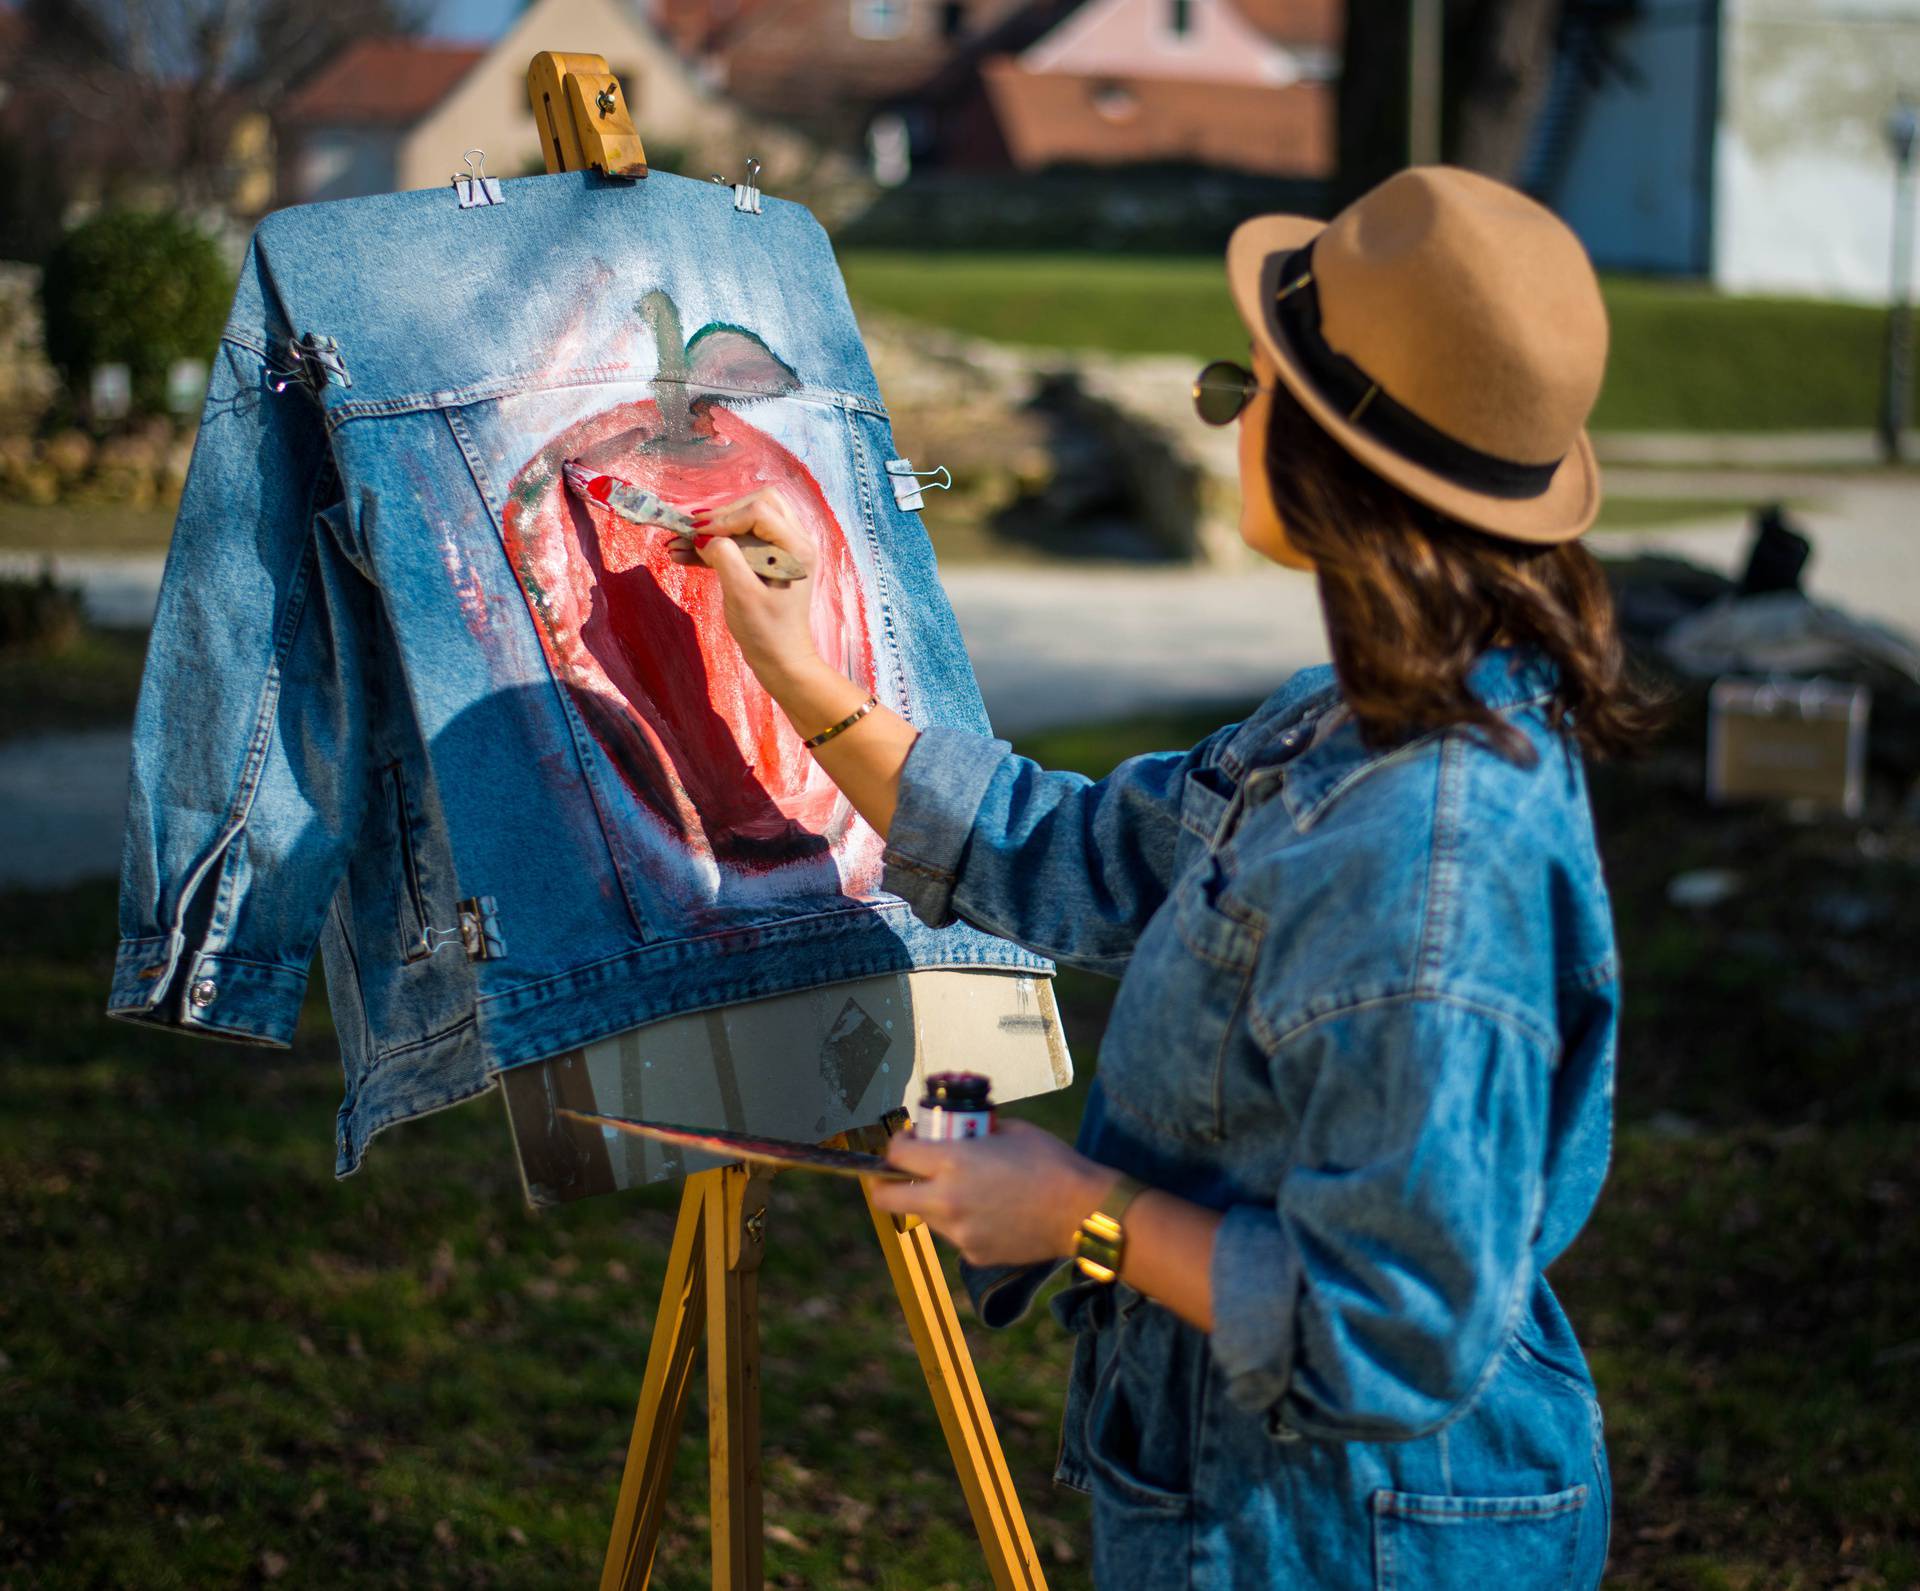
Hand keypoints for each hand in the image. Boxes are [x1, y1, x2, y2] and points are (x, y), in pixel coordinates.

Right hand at [668, 485, 821, 690]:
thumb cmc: (766, 632)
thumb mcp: (742, 596)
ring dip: (714, 531)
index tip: (697, 534)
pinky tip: (684, 555)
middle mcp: (795, 541)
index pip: (759, 511)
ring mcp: (783, 550)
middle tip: (691, 534)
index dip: (725, 518)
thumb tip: (706, 537)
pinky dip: (716, 546)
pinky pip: (741, 541)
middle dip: (721, 516)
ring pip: (746, 521)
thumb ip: (725, 559)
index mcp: (796, 547)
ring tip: (678, 545)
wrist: (781, 660)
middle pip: (756, 505)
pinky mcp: (768, 561)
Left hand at [867, 1118, 1119, 1266]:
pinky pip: (954, 1234)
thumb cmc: (1051, 1163)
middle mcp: (947, 1200)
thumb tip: (955, 1129)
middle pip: (886, 1198)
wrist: (1082, 1213)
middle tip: (904, 1172)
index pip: (896, 1154)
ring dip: (931, 1200)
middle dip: (886, 1183)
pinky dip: (962, 1222)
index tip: (908, 1140)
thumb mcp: (1010, 1130)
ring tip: (966, 1189)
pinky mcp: (974, 1254)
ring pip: (924, 1216)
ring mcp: (958, 1233)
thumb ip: (974, 1132)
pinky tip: (992, 1211)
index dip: (897, 1144)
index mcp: (952, 1163)